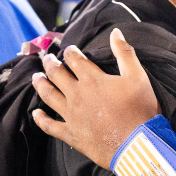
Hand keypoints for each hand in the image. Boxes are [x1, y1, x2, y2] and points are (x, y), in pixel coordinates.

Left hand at [31, 28, 159, 169]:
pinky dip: (40, 119)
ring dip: (41, 85)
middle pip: (57, 74)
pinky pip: (50, 126)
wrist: (136, 143)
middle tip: (47, 58)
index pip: (75, 60)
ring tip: (36, 77)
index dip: (71, 52)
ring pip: (49, 96)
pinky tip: (35, 114)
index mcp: (92, 79)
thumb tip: (115, 32)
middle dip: (51, 64)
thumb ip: (125, 53)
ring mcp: (71, 115)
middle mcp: (77, 94)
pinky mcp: (71, 134)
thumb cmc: (140, 109)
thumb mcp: (138, 77)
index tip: (69, 49)